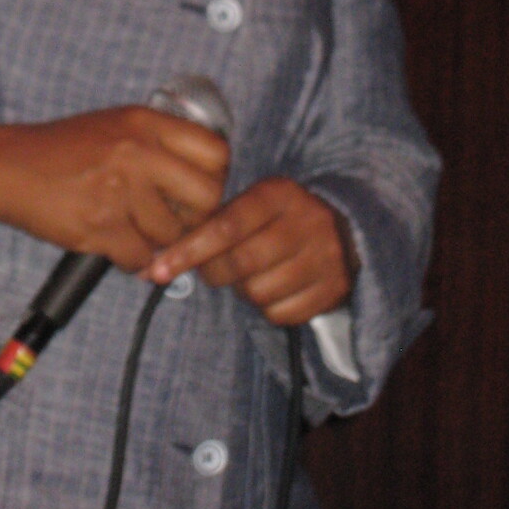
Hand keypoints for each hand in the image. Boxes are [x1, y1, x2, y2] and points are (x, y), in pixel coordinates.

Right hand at [0, 107, 228, 272]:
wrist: (7, 166)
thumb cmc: (61, 148)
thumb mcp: (115, 124)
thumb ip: (158, 140)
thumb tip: (206, 172)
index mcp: (145, 122)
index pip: (217, 152)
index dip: (215, 177)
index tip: (200, 189)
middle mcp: (137, 152)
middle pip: (207, 198)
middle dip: (197, 217)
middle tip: (177, 220)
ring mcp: (119, 190)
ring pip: (173, 234)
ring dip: (160, 242)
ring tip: (136, 230)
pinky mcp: (100, 226)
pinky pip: (141, 257)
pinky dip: (133, 260)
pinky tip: (118, 245)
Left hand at [145, 177, 357, 325]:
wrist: (349, 226)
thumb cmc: (282, 213)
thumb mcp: (256, 197)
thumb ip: (218, 215)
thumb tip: (163, 252)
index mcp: (278, 194)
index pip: (226, 225)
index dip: (189, 249)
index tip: (158, 269)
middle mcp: (304, 223)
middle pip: (241, 263)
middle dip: (215, 272)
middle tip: (211, 269)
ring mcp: (323, 258)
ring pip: (258, 293)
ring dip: (244, 289)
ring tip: (252, 273)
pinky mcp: (333, 290)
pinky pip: (280, 314)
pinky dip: (268, 307)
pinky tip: (275, 287)